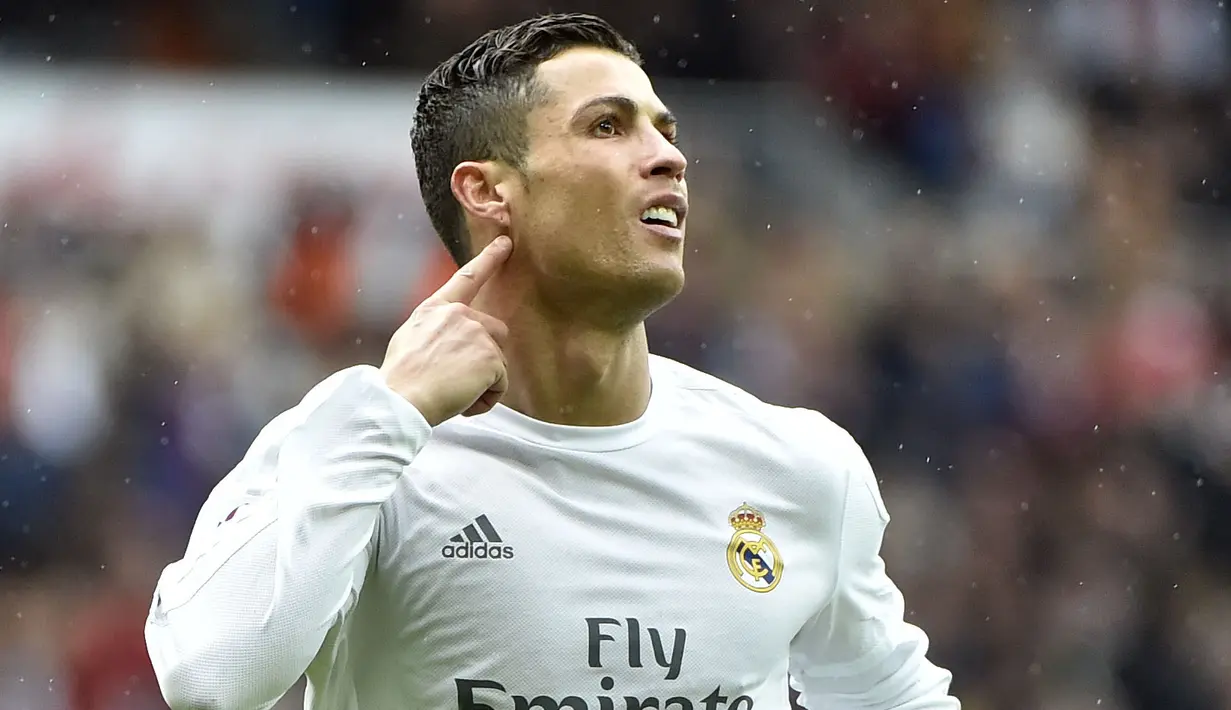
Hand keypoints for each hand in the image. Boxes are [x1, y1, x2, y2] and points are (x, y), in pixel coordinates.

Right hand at [380, 236, 511, 425]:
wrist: (399, 399)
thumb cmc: (400, 379)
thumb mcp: (410, 340)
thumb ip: (437, 331)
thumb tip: (452, 345)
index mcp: (435, 308)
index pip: (467, 278)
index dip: (488, 259)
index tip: (506, 243)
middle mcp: (458, 314)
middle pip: (495, 333)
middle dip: (485, 358)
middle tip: (455, 381)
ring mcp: (476, 333)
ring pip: (497, 363)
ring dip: (481, 383)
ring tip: (451, 392)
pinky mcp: (490, 356)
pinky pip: (500, 385)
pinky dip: (485, 399)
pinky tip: (461, 401)